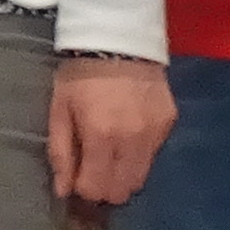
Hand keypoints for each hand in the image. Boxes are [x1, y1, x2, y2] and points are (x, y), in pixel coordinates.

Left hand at [50, 56, 174, 227]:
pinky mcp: (169, 123)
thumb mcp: (59, 110)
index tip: (77, 180)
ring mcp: (155, 132)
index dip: (84, 190)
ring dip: (123, 175)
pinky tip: (127, 135)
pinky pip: (154, 154)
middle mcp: (133, 140)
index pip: (97, 188)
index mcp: (101, 136)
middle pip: (123, 190)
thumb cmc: (80, 76)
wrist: (119, 39)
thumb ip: (60, 152)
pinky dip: (139, 155)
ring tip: (109, 156)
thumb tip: (63, 191)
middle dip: (105, 188)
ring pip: (142, 177)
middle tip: (93, 172)